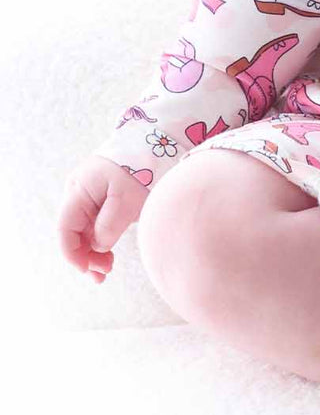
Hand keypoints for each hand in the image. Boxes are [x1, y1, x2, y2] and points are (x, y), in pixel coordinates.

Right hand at [58, 156, 150, 282]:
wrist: (157, 140)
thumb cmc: (142, 166)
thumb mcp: (127, 199)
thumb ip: (109, 225)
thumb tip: (99, 247)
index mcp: (79, 190)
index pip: (66, 229)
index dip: (73, 253)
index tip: (87, 270)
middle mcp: (80, 192)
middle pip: (74, 231)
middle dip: (85, 256)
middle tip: (104, 274)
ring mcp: (91, 194)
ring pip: (86, 230)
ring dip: (94, 251)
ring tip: (108, 269)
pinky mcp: (104, 197)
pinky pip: (97, 223)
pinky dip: (101, 240)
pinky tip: (109, 255)